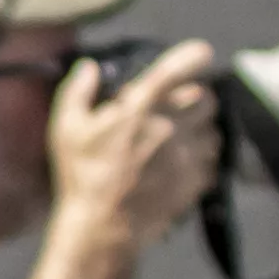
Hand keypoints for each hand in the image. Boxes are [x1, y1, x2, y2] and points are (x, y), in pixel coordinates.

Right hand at [51, 36, 219, 243]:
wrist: (103, 225)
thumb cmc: (81, 175)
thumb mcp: (65, 129)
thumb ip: (77, 91)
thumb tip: (89, 67)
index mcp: (140, 107)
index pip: (176, 70)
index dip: (193, 56)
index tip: (200, 53)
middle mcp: (171, 126)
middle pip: (206, 98)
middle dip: (197, 96)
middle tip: (183, 102)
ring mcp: (187, 155)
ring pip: (213, 129)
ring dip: (202, 128)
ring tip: (184, 134)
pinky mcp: (195, 180)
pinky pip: (211, 160)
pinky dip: (202, 157)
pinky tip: (183, 162)